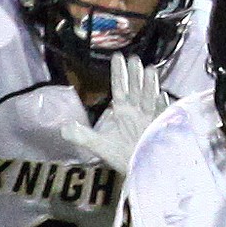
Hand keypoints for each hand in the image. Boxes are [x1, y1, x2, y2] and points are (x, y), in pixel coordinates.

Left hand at [61, 53, 166, 172]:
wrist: (140, 170)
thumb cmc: (122, 156)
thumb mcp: (99, 145)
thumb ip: (82, 136)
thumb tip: (63, 128)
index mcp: (123, 111)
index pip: (119, 88)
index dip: (118, 73)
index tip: (118, 56)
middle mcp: (137, 111)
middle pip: (136, 89)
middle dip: (135, 75)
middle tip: (134, 58)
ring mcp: (150, 118)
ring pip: (149, 98)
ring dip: (149, 85)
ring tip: (149, 70)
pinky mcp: (161, 128)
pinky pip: (162, 115)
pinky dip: (162, 107)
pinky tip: (162, 96)